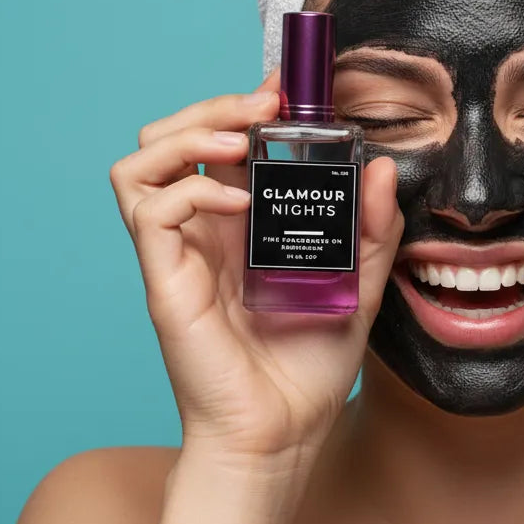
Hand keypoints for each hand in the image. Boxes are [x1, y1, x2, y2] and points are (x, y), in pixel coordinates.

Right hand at [109, 68, 402, 470]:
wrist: (284, 434)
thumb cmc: (312, 364)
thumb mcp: (362, 284)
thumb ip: (374, 229)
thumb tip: (381, 166)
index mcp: (243, 222)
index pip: (221, 142)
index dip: (243, 105)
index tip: (285, 89)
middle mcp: (205, 229)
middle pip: (172, 138)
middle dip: (213, 106)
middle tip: (264, 107)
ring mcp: (180, 253)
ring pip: (142, 163)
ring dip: (187, 135)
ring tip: (238, 142)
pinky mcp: (165, 280)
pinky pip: (151, 213)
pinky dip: (190, 191)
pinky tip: (237, 203)